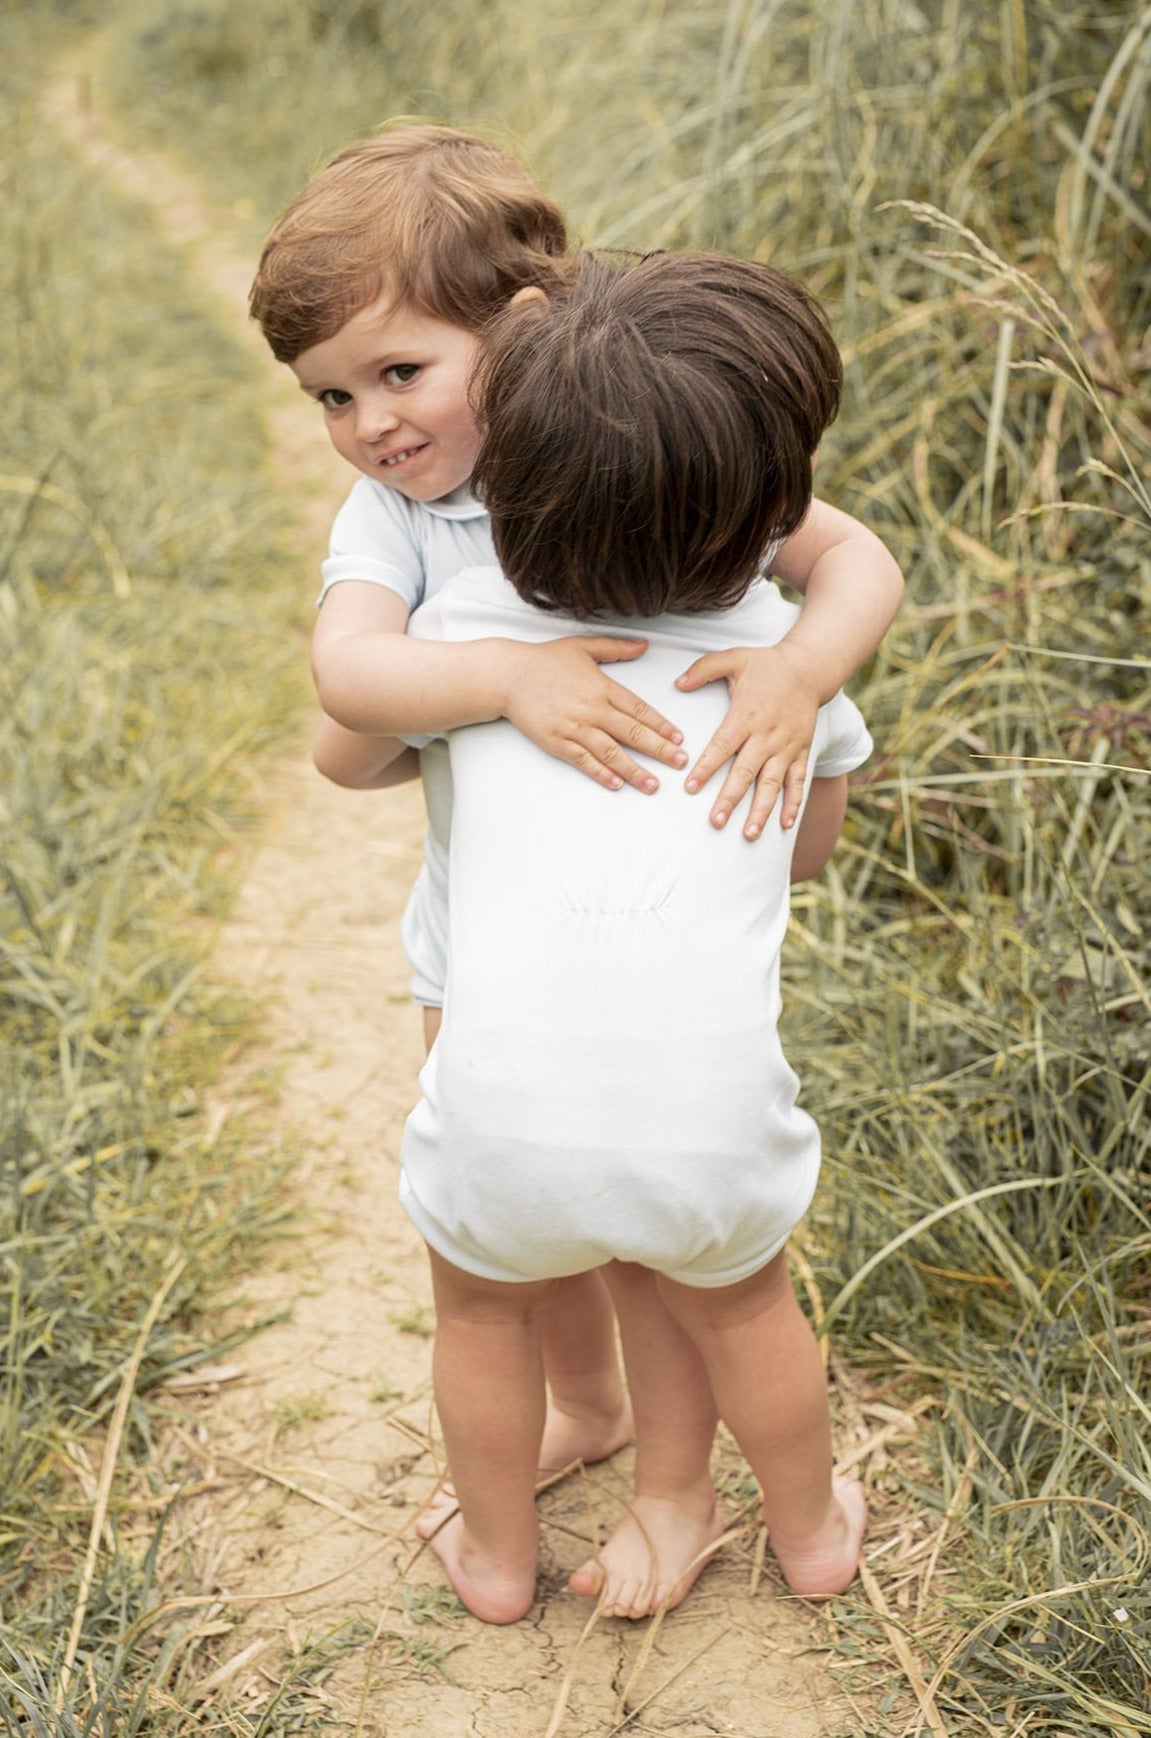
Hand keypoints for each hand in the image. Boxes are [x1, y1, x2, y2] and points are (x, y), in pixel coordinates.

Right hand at [503, 636, 685, 792]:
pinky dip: (601, 773)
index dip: (661, 725)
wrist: (508, 676)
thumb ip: (615, 648)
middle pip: (632, 733)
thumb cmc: (544, 660)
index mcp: (602, 687)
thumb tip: (644, 645)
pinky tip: (617, 784)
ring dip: (635, 770)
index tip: (679, 738)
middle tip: (680, 763)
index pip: (639, 709)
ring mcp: (574, 728)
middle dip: (660, 750)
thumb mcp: (583, 646)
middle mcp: (592, 709)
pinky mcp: (557, 742)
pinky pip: (583, 761)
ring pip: (611, 752)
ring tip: (653, 784)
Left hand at [676, 642, 822, 836]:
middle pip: (745, 772)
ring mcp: (786, 747)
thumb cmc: (766, 665)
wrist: (809, 668)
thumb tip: (677, 684)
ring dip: (761, 810)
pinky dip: (794, 804)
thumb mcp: (734, 658)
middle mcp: (766, 736)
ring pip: (772, 784)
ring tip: (748, 833)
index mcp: (745, 716)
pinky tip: (785, 824)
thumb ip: (703, 669)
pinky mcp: (801, 752)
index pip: (722, 746)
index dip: (706, 768)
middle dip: (730, 799)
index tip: (691, 788)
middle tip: (715, 822)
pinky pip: (798, 782)